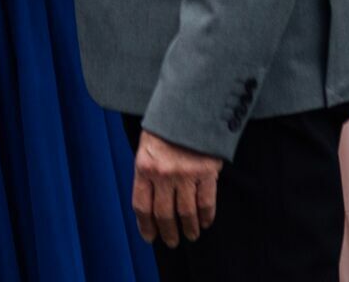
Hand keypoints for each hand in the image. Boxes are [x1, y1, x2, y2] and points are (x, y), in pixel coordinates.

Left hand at [132, 131, 220, 247]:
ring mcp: (185, 174)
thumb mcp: (146, 148)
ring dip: (188, 228)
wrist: (189, 107)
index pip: (142, 205)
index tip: (149, 237)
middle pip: (164, 214)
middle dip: (167, 232)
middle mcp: (163, 174)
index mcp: (144, 167)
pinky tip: (205, 223)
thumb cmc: (165, 128)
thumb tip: (149, 204)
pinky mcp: (206, 172)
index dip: (145, 225)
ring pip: (186, 213)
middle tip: (171, 242)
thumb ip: (147, 173)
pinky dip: (206, 216)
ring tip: (190, 235)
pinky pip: (206, 202)